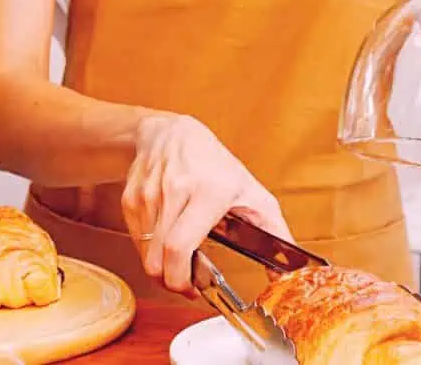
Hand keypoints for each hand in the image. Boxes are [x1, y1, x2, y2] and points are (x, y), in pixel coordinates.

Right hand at [121, 114, 290, 296]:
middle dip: (169, 280)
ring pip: (145, 252)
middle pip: (158, 257)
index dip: (180, 278)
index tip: (191, 287)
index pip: (180, 247)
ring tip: (177, 255)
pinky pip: (135, 239)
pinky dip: (148, 248)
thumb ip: (275, 232)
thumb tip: (288, 269)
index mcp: (208, 191)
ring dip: (159, 264)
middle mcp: (175, 190)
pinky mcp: (131, 197)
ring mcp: (149, 193)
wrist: (170, 133)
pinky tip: (164, 238)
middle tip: (184, 280)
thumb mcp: (251, 192)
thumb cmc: (213, 163)